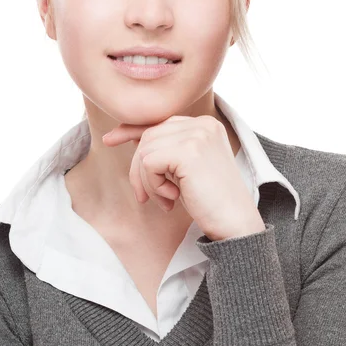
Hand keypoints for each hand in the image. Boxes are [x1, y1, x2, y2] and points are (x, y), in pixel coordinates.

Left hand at [101, 114, 265, 240]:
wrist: (235, 223)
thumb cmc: (210, 200)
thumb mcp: (185, 168)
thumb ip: (165, 149)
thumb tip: (127, 135)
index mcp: (205, 125)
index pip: (160, 122)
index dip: (131, 130)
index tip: (110, 139)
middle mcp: (202, 124)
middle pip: (148, 136)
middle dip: (140, 169)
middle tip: (148, 197)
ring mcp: (197, 135)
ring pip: (145, 150)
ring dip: (148, 181)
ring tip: (167, 199)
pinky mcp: (188, 151)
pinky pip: (149, 163)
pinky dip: (153, 185)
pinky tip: (172, 197)